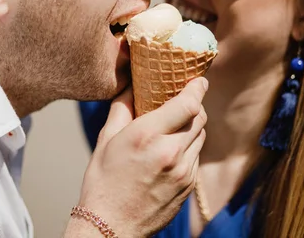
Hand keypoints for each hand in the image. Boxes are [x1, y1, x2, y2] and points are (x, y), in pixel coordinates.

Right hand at [73, 78, 207, 236]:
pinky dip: (188, 148)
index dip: (196, 88)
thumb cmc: (103, 181)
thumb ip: (123, 107)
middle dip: (194, 106)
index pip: (187, 104)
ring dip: (191, 127)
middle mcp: (170, 152)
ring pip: (200, 136)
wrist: (111, 226)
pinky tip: (171, 151)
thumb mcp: (106, 139)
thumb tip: (133, 85)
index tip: (198, 80)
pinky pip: (196, 156)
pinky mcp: (188, 186)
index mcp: (146, 136)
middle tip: (184, 101)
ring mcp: (183, 172)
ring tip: (174, 128)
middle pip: (199, 117)